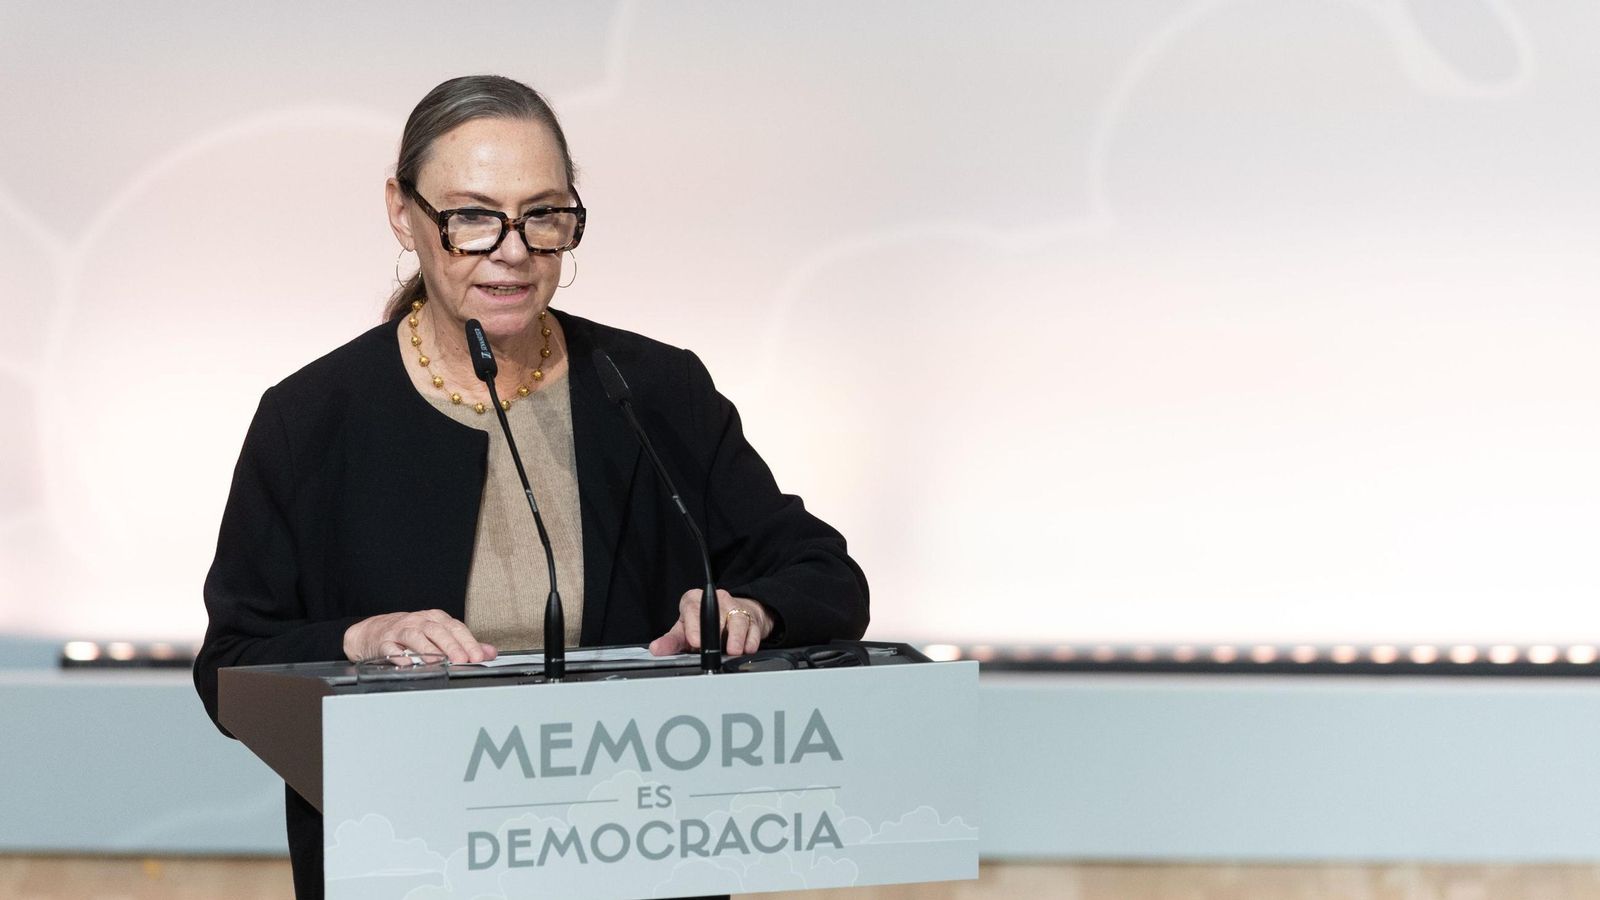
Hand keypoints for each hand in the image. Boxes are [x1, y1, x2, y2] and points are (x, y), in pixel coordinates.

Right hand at [342, 609, 497, 663]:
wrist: (374, 631)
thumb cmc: (411, 633)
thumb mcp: (438, 634)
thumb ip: (464, 643)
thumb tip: (489, 652)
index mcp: (435, 618)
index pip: (455, 628)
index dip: (468, 642)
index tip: (478, 656)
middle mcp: (419, 621)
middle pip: (437, 631)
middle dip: (451, 646)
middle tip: (462, 661)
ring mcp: (400, 631)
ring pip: (415, 637)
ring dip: (428, 650)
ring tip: (438, 663)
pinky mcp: (384, 642)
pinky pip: (391, 649)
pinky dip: (400, 656)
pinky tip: (408, 664)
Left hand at [648, 589, 771, 656]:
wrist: (729, 619)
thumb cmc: (702, 626)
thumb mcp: (683, 632)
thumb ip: (670, 642)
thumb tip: (656, 649)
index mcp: (694, 601)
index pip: (692, 608)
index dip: (694, 625)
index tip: (694, 641)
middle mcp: (716, 600)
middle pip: (716, 614)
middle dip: (715, 633)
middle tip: (712, 650)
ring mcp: (735, 607)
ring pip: (737, 619)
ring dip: (736, 637)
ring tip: (733, 651)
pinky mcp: (752, 617)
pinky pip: (753, 628)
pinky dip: (751, 640)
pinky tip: (747, 648)